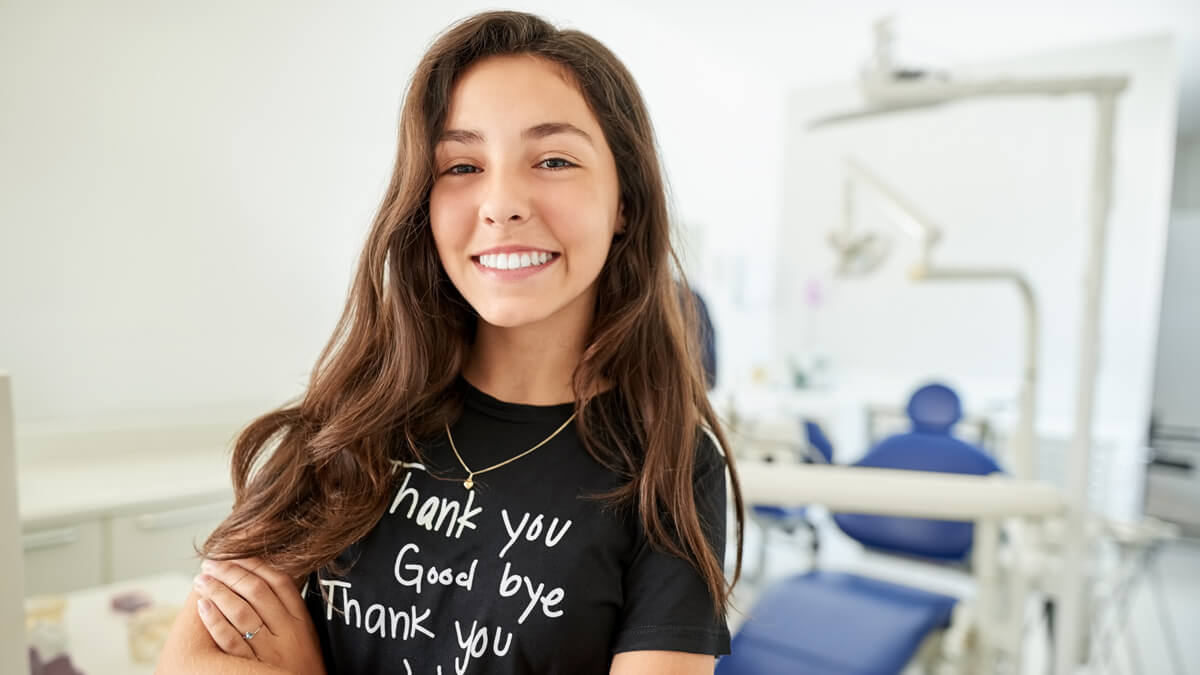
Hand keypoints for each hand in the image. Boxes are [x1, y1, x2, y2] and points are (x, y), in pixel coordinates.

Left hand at [193, 558, 325, 674]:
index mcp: (302, 621)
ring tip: (201, 581)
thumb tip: (267, 580)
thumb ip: (289, 611)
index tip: (237, 556)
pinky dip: (215, 621)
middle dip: (231, 573)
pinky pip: (231, 641)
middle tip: (211, 564)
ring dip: (218, 592)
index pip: (280, 582)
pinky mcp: (253, 669)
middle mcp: (288, 633)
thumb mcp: (305, 636)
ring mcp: (270, 652)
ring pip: (242, 613)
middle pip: (258, 592)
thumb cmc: (302, 668)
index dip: (256, 565)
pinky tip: (203, 607)